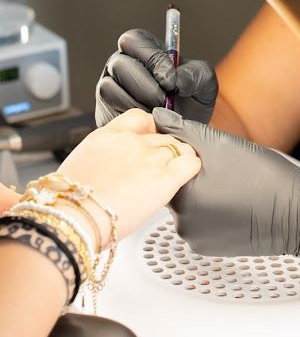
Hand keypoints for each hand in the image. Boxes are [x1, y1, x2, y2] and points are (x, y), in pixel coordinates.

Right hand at [57, 109, 200, 244]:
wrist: (72, 218)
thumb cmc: (70, 203)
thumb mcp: (79, 166)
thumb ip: (101, 159)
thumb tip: (109, 169)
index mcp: (106, 136)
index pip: (140, 118)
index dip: (151, 128)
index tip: (152, 140)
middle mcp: (130, 142)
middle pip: (161, 136)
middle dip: (163, 151)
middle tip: (160, 168)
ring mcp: (149, 158)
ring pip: (178, 147)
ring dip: (179, 158)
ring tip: (175, 173)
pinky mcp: (164, 178)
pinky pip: (190, 163)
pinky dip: (193, 165)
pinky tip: (189, 173)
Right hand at [95, 28, 217, 126]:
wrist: (183, 133)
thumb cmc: (192, 103)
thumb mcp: (204, 85)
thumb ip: (195, 74)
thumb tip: (177, 79)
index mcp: (144, 51)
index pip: (135, 40)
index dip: (151, 58)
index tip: (170, 80)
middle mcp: (123, 65)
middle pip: (120, 64)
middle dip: (145, 85)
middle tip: (165, 101)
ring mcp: (110, 88)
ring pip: (110, 88)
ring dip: (138, 103)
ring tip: (158, 114)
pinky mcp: (104, 112)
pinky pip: (108, 111)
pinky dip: (129, 119)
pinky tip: (146, 124)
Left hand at [152, 108, 299, 277]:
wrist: (297, 213)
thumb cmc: (265, 178)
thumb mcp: (221, 144)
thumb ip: (184, 130)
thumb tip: (159, 118)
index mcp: (181, 192)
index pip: (168, 167)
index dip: (186, 156)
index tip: (208, 155)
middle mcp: (182, 221)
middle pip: (178, 188)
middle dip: (195, 176)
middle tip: (224, 170)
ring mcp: (196, 238)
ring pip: (190, 207)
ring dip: (204, 195)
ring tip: (231, 186)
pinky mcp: (210, 248)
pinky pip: (201, 224)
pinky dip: (212, 213)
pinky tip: (233, 203)